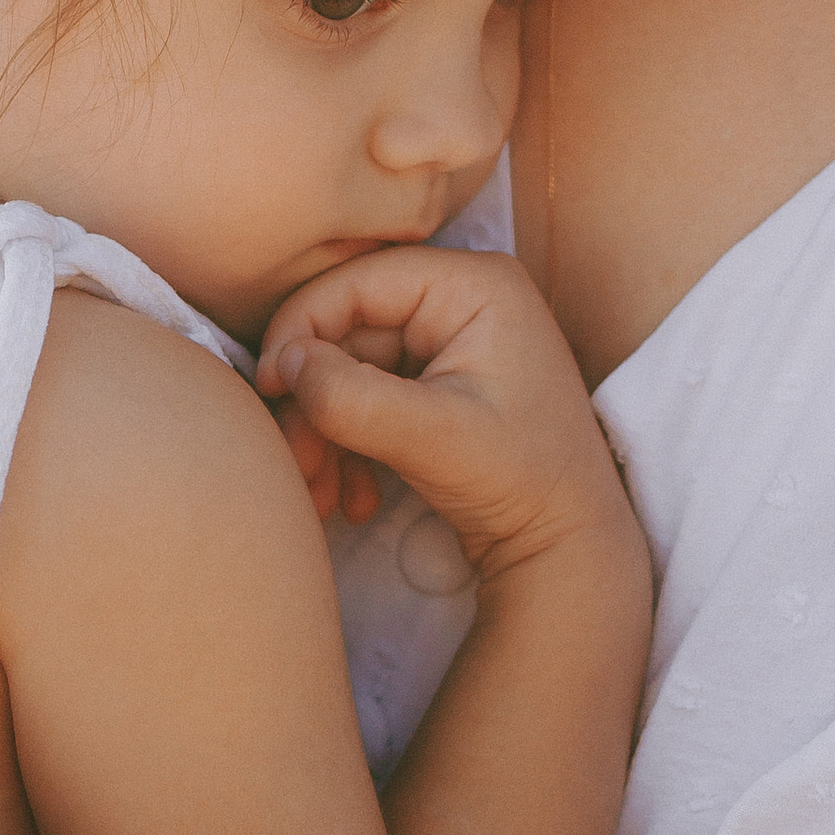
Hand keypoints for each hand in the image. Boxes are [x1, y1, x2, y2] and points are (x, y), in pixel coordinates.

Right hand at [256, 250, 637, 581]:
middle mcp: (463, 300)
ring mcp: (451, 343)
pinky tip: (352, 500)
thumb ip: (352, 396)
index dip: (300, 329)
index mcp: (474, 286)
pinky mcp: (440, 385)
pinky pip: (372, 397)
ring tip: (319, 495)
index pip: (358, 284)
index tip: (267, 390)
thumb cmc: (520, 481)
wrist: (568, 549)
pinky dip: (350, 446)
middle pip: (350, 332)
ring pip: (352, 370)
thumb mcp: (432, 437)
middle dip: (314, 402)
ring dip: (325, 434)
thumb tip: (282, 363)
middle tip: (295, 463)